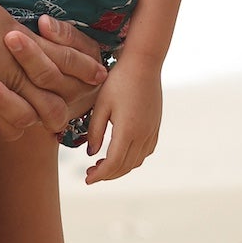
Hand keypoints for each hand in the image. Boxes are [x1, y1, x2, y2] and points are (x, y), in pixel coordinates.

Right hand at [0, 0, 98, 137]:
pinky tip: (3, 128)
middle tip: (78, 107)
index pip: (60, 57)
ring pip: (29, 118)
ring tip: (44, 124)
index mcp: (20, 43)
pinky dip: (2, 128)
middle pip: (52, 97)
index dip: (81, 65)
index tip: (99, 72)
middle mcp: (14, 73)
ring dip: (37, 120)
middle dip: (68, 103)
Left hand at [82, 47, 162, 183]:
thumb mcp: (100, 105)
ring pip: (137, 161)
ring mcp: (152, 131)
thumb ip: (95, 131)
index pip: (113, 163)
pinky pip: (146, 151)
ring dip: (120, 168)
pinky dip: (133, 159)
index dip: (99, 175)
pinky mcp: (156, 125)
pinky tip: (121, 153)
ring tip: (103, 165)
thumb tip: (91, 154)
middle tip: (90, 174)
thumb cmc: (118, 80)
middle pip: (125, 166)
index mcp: (128, 130)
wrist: (144, 63)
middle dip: (107, 174)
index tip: (86, 179)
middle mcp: (143, 134)